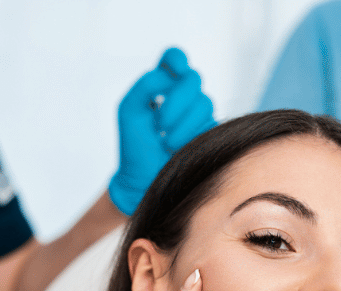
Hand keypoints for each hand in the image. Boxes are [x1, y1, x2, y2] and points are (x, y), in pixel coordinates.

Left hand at [108, 48, 215, 215]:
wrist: (144, 183)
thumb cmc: (135, 147)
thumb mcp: (130, 111)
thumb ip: (145, 85)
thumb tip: (171, 77)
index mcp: (162, 85)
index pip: (175, 58)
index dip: (176, 60)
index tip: (172, 73)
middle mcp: (183, 97)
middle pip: (193, 78)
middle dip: (176, 101)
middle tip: (159, 124)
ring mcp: (198, 115)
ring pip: (205, 102)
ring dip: (182, 124)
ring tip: (166, 143)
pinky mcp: (210, 133)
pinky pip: (211, 124)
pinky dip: (191, 136)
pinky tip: (177, 149)